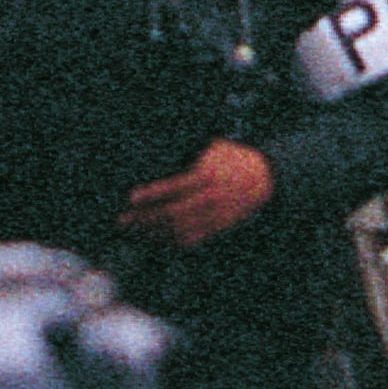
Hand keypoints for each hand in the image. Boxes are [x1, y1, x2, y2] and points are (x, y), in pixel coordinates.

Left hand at [122, 140, 275, 248]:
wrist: (263, 178)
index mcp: (206, 176)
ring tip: (135, 232)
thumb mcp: (212, 146)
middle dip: (145, 219)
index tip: (131, 198)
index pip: (173, 188)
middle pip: (172, 214)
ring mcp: (213, 216)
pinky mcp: (217, 227)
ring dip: (155, 233)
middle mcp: (209, 199)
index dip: (151, 194)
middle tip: (124, 220)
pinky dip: (172, 242)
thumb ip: (189, 151)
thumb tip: (157, 146)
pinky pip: (192, 239)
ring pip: (180, 230)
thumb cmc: (232, 156)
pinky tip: (156, 241)